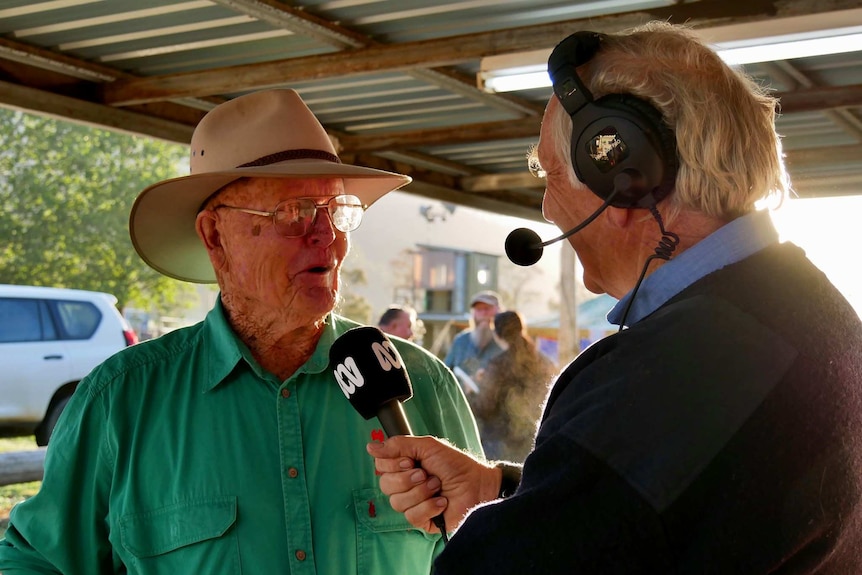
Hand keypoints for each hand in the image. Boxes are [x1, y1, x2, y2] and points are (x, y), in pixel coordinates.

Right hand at [367, 436, 501, 533]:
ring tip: (437, 486)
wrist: (478, 484)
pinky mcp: (422, 520)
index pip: (380, 467)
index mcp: (404, 466)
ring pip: (397, 502)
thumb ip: (398, 445)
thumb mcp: (427, 446)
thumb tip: (371, 446)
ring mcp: (413, 503)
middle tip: (426, 474)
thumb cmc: (455, 464)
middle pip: (385, 485)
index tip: (410, 461)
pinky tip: (442, 501)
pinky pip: (412, 516)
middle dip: (407, 479)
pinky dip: (429, 506)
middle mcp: (405, 485)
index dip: (392, 464)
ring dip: (421, 492)